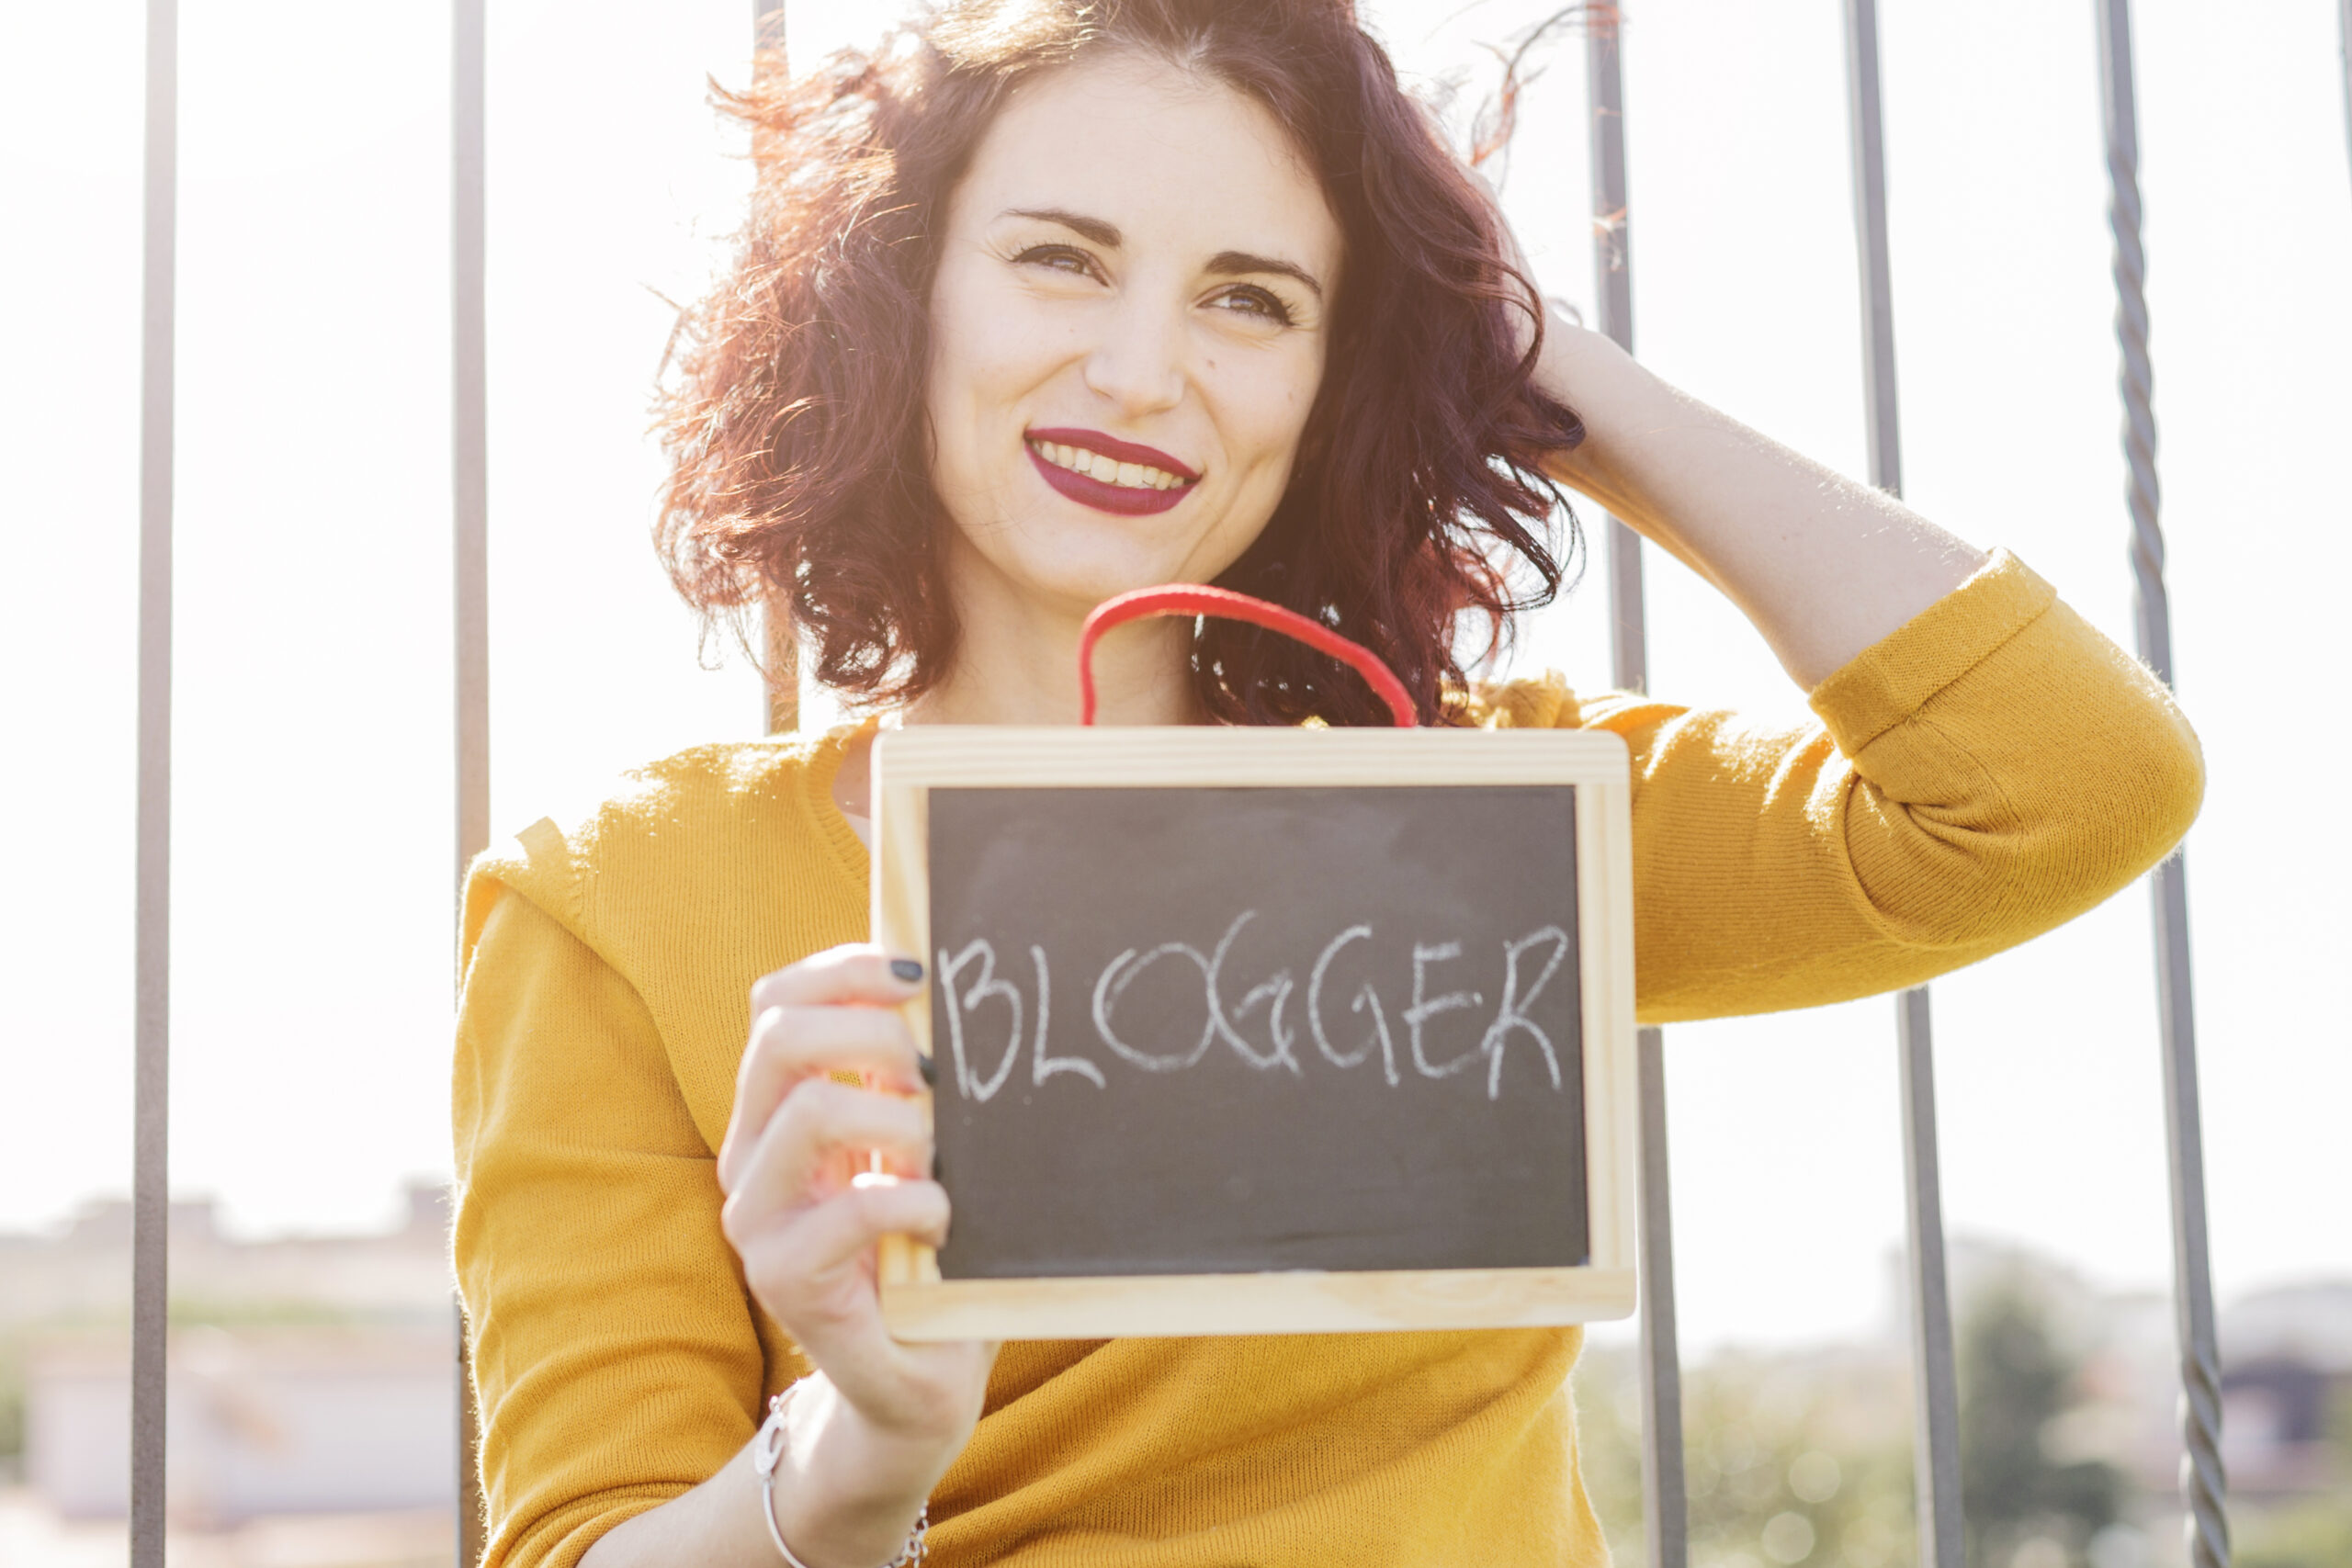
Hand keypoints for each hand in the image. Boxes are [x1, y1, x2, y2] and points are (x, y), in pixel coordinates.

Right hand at [717, 944, 995, 1564]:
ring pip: (808, 1111)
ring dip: (898, 1120)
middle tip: (936, 1075)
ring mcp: (758, 1222)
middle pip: (779, 1038)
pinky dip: (914, 1200)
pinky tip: (941, 1220)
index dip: (842, 970)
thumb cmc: (929, 1254)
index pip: (775, 1003)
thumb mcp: (917, 1149)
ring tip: (938, 1159)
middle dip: (874, 1034)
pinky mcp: (784, 1282)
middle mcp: (751, 1159)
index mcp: (778, 1112)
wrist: (913, 1380)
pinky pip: (850, 1208)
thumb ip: (911, 1083)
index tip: (918, 974)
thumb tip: (951, 989)